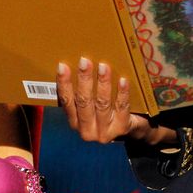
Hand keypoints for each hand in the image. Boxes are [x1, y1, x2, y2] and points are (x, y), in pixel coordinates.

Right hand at [56, 58, 170, 144]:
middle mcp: (87, 130)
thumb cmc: (106, 112)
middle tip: (84, 61)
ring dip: (102, 83)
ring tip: (103, 67)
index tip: (62, 66)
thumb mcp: (90, 107)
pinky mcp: (122, 128)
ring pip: (102, 103)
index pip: (66, 101)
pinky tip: (123, 80)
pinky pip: (121, 107)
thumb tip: (79, 64)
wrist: (130, 130)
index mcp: (75, 122)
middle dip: (84, 79)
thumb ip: (82, 92)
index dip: (64, 83)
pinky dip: (122, 93)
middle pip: (83, 102)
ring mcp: (105, 131)